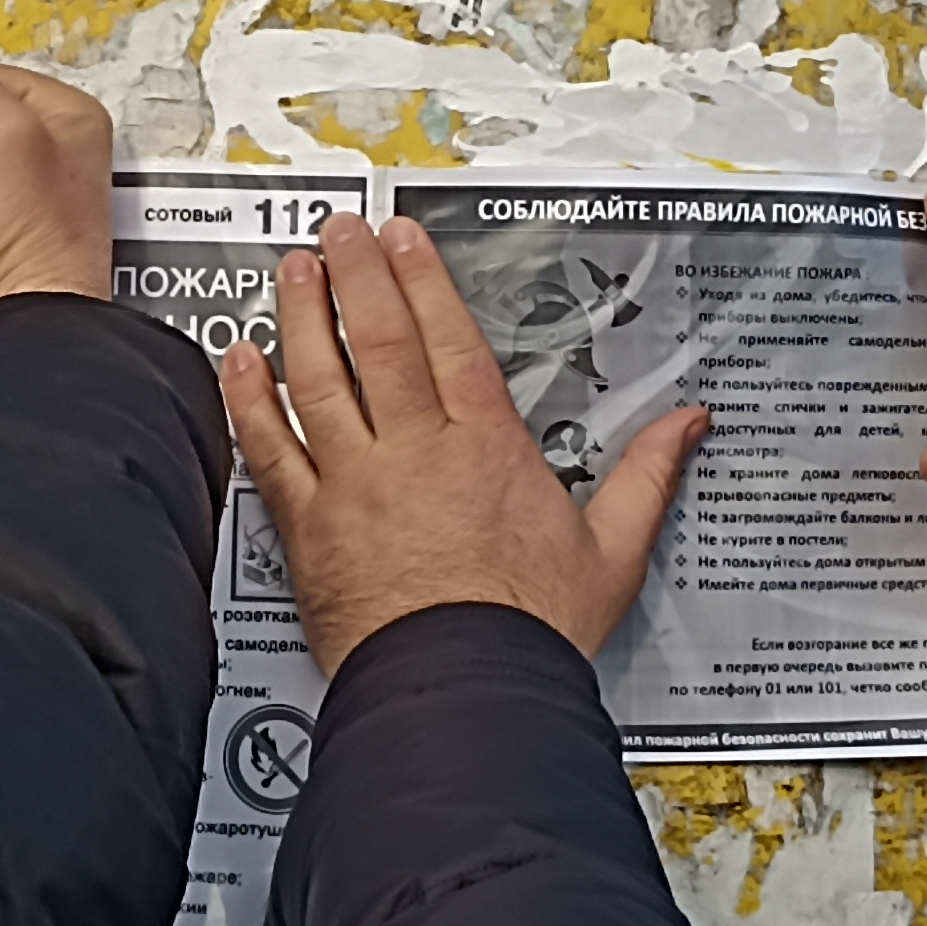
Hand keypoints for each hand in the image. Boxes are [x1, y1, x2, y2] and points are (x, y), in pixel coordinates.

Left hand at [219, 213, 707, 676]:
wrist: (468, 694)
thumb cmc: (531, 633)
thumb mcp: (613, 550)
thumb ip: (646, 475)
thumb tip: (686, 426)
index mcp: (488, 449)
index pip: (449, 340)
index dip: (421, 281)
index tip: (400, 239)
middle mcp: (416, 454)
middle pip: (380, 343)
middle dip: (357, 276)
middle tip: (339, 231)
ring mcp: (355, 487)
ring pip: (320, 381)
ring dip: (302, 318)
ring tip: (293, 272)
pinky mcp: (310, 529)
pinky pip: (272, 451)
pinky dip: (251, 402)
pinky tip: (240, 362)